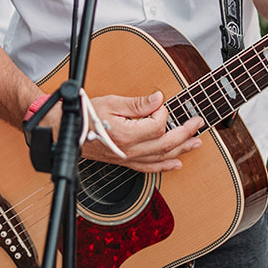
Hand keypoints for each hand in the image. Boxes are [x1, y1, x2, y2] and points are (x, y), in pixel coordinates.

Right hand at [81, 91, 204, 172]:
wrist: (68, 132)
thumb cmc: (87, 115)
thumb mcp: (112, 102)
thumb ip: (138, 103)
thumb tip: (159, 99)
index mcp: (127, 134)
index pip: (157, 124)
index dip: (162, 112)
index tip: (157, 103)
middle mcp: (130, 150)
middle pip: (165, 143)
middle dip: (185, 133)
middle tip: (198, 123)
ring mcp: (128, 158)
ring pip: (161, 157)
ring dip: (181, 149)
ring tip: (196, 142)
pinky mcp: (126, 161)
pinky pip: (149, 167)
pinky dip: (165, 166)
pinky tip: (176, 163)